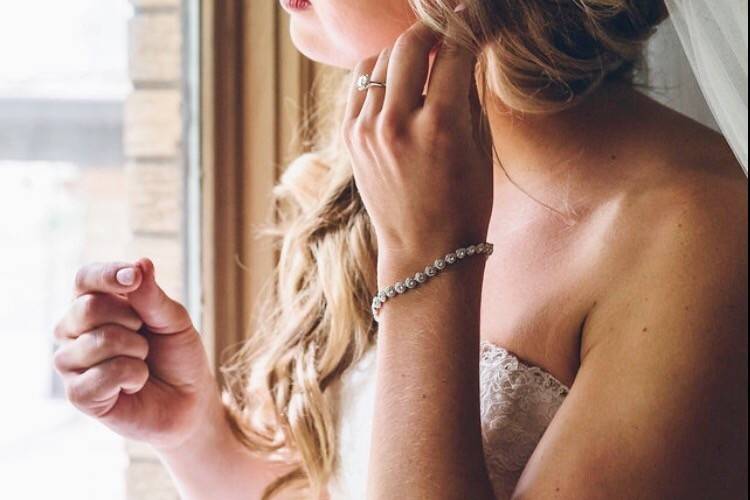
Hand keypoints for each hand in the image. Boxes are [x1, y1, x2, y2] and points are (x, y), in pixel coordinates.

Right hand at [52, 258, 222, 450]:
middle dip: (132, 320)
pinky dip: (133, 376)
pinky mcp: (78, 395)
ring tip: (142, 361)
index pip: (84, 279)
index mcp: (93, 304)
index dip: (107, 274)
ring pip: (99, 341)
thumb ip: (153, 297)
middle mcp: (73, 331)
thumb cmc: (177, 356)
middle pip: (89, 307)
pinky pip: (104, 374)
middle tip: (145, 335)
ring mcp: (72, 363)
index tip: (134, 276)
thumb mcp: (174, 321)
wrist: (189, 401)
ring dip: (137, 350)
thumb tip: (140, 264)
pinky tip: (134, 384)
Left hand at [342, 22, 492, 265]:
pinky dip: (379, 71)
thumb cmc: (464, 204)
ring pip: (380, 59)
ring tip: (424, 56)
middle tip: (448, 28)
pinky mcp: (349, 137)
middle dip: (432, 28)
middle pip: (409, 45)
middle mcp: (397, 123)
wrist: (423, 250)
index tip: (475, 19)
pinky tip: (398, 78)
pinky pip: (360, 83)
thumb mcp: (479, 147)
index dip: (468, 28)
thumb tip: (463, 51)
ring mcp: (366, 130)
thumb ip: (468, 93)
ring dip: (404, 50)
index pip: (453, 52)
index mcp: (440, 127)